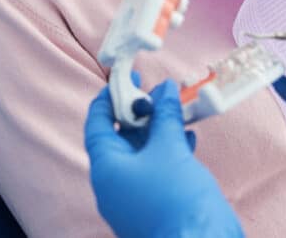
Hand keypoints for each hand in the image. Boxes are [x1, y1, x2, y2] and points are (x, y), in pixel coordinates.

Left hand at [85, 79, 242, 237]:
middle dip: (140, 112)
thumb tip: (164, 90)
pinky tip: (188, 138)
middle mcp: (113, 184)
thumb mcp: (170, 149)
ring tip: (177, 109)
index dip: (109, 97)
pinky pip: (155, 171)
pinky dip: (169, 151)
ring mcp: (132, 198)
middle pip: (120, 137)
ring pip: (141, 154)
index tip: (126, 79)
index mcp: (106, 168)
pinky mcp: (153, 206)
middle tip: (159, 91)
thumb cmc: (177, 200)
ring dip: (158, 130)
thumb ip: (165, 116)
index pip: (97, 124)